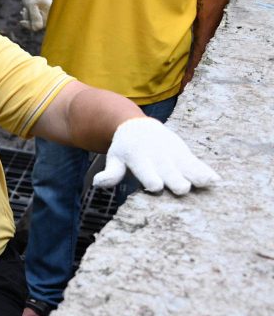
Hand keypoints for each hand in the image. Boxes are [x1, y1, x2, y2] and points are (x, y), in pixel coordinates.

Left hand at [19, 0, 50, 30]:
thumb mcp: (31, 5)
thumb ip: (34, 17)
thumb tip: (37, 28)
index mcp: (49, 11)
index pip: (41, 26)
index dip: (31, 26)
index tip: (22, 21)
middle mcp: (48, 11)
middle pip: (38, 23)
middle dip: (29, 20)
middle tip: (22, 12)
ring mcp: (44, 9)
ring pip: (35, 19)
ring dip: (28, 16)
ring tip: (23, 9)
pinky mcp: (40, 7)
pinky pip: (35, 14)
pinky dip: (28, 13)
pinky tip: (23, 10)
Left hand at [92, 117, 219, 194]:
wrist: (136, 126)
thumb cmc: (124, 149)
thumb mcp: (114, 158)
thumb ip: (110, 172)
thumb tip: (99, 183)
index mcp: (139, 159)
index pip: (147, 172)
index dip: (151, 180)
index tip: (156, 187)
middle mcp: (158, 156)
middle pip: (169, 172)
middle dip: (175, 180)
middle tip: (182, 189)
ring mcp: (173, 154)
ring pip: (186, 167)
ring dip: (196, 175)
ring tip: (207, 183)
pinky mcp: (184, 153)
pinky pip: (196, 163)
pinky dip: (205, 171)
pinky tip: (216, 180)